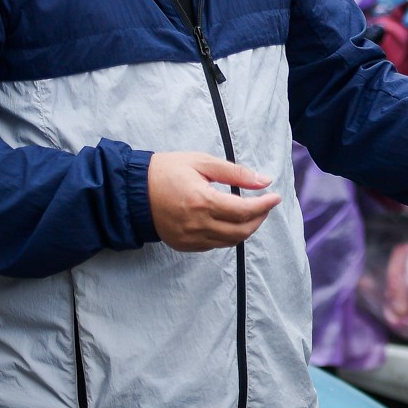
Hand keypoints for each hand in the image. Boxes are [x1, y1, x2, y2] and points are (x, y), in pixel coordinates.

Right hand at [148, 152, 281, 252]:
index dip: (264, 206)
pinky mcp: (183, 245)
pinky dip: (228, 235)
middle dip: (259, 218)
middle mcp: (197, 224)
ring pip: (230, 241)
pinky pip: (214, 245)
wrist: (132, 190)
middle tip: (265, 205)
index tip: (275, 197)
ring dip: (246, 229)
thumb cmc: (166, 170)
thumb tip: (264, 181)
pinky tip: (230, 221)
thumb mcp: (202, 162)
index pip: (244, 211)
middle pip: (241, 231)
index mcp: (202, 201)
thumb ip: (236, 173)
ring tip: (251, 213)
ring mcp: (189, 238)